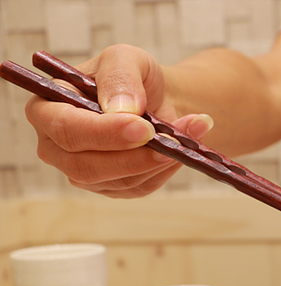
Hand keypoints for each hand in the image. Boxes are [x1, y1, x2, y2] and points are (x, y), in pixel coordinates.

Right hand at [24, 44, 212, 197]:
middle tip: (173, 142)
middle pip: (85, 166)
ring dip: (159, 160)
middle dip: (134, 156)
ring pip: (118, 180)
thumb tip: (123, 109)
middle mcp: (56, 146)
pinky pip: (139, 186)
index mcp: (47, 108)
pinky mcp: (112, 187)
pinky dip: (165, 169)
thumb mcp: (126, 59)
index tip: (144, 128)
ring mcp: (83, 171)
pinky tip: (182, 149)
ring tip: (190, 133)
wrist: (158, 100)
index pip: (65, 129)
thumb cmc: (133, 77)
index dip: (104, 132)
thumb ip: (120, 76)